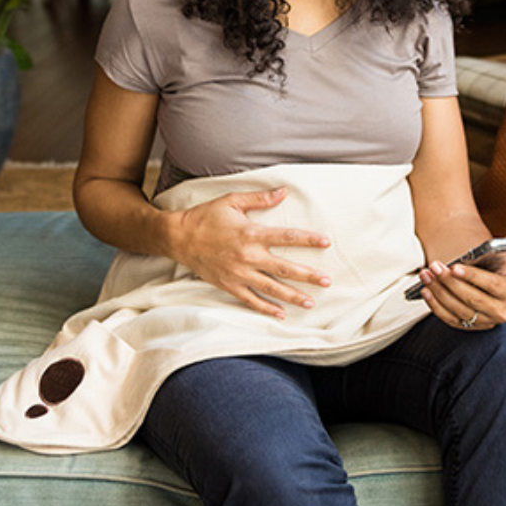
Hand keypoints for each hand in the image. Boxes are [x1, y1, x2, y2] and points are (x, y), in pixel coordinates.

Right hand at [169, 186, 331, 318]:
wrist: (178, 237)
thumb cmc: (206, 216)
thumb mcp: (232, 201)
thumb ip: (260, 199)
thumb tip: (284, 191)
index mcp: (251, 233)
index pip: (287, 237)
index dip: (308, 239)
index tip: (326, 242)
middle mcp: (248, 256)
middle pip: (284, 268)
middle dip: (308, 275)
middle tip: (327, 281)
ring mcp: (239, 273)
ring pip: (271, 288)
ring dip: (292, 296)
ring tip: (311, 302)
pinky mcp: (229, 285)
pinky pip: (251, 300)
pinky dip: (266, 308)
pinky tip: (281, 313)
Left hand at [416, 228, 505, 331]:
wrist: (483, 281)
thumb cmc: (492, 265)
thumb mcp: (505, 253)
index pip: (492, 285)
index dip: (472, 277)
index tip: (454, 266)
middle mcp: (500, 311)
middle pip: (472, 299)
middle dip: (450, 282)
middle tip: (434, 266)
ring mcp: (484, 321)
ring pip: (458, 309)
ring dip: (438, 291)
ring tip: (426, 274)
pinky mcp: (469, 327)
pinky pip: (450, 319)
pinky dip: (435, 306)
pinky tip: (425, 290)